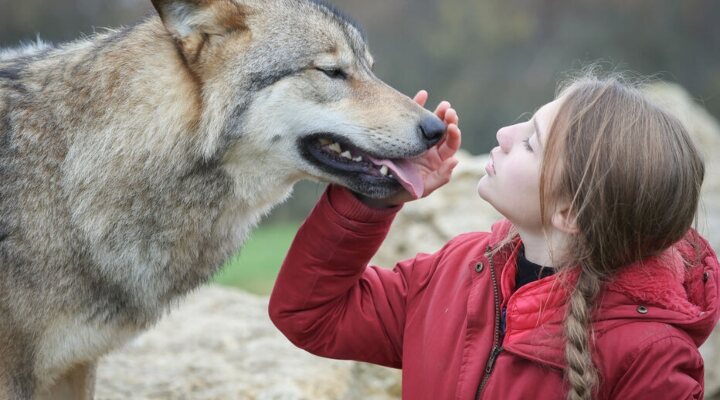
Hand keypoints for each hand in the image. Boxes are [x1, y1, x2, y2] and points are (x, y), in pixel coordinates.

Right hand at [361, 90, 460, 207]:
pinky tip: (423, 94)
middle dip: (448, 120)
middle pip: (443, 131)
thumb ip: (439, 178)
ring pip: (430, 122)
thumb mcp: (423, 189)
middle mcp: (430, 148)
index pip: (450, 145)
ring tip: (444, 104)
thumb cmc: (403, 191)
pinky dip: (418, 105)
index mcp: (437, 160)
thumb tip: (455, 160)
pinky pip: (412, 117)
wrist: (378, 188)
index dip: (453, 135)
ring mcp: (417, 139)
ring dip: (438, 112)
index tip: (452, 126)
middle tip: (449, 110)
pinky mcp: (403, 132)